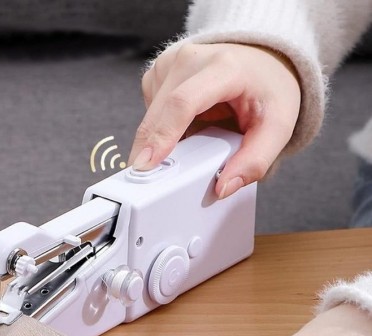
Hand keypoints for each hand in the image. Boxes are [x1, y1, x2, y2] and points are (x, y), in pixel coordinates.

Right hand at [129, 43, 300, 198]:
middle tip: (156, 180)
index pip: (183, 103)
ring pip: (149, 114)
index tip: (146, 164)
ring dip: (160, 139)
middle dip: (151, 150)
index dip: (162, 135)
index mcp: (224, 67)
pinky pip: (149, 109)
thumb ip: (254, 162)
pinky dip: (161, 127)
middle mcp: (191, 58)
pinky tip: (183, 126)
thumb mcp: (277, 128)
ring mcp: (171, 62)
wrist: (263, 62)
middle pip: (158, 113)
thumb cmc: (269, 90)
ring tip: (191, 142)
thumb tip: (223, 188)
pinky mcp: (160, 70)